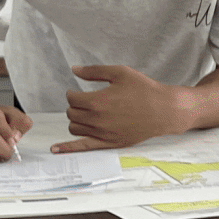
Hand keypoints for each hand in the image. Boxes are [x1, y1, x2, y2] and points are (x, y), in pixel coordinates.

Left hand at [57, 65, 183, 151]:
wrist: (164, 110)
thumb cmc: (144, 90)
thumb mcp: (120, 73)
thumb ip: (94, 71)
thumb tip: (74, 70)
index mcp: (97, 101)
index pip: (72, 98)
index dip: (73, 94)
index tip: (79, 92)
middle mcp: (97, 119)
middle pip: (71, 113)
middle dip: (75, 106)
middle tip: (86, 102)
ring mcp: (102, 133)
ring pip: (74, 128)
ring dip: (76, 120)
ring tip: (86, 115)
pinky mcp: (108, 143)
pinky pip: (82, 147)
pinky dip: (66, 148)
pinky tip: (55, 149)